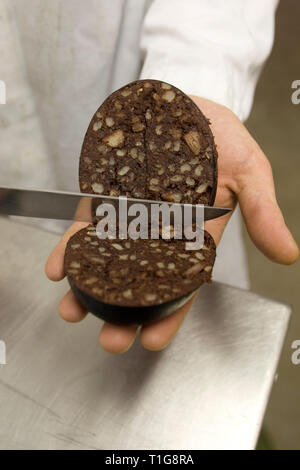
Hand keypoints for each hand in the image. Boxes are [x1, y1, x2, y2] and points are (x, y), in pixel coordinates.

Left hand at [45, 96, 298, 352]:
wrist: (188, 101)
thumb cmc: (222, 137)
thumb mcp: (249, 172)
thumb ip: (261, 212)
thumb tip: (288, 253)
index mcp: (195, 236)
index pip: (182, 284)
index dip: (170, 313)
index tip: (153, 339)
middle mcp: (159, 233)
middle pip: (140, 281)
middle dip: (123, 312)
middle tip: (110, 339)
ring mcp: (130, 216)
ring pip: (108, 259)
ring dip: (89, 287)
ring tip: (73, 310)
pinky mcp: (107, 198)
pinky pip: (87, 226)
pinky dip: (72, 246)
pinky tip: (59, 266)